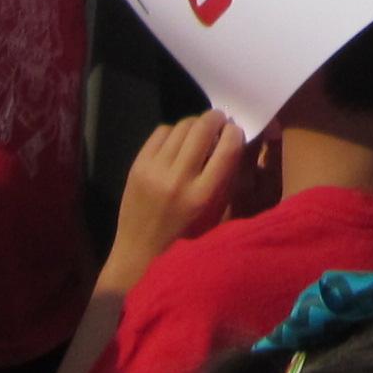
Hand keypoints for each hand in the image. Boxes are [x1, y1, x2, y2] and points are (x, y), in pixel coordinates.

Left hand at [103, 111, 248, 289]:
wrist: (140, 253)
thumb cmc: (186, 238)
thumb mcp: (216, 214)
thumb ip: (227, 178)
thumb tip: (234, 139)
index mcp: (203, 196)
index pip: (228, 148)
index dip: (236, 132)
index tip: (236, 133)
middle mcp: (178, 179)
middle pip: (203, 128)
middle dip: (216, 119)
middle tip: (220, 124)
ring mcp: (154, 170)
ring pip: (182, 126)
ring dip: (195, 125)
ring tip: (198, 135)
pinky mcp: (137, 165)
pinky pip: (161, 132)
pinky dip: (173, 133)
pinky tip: (177, 144)